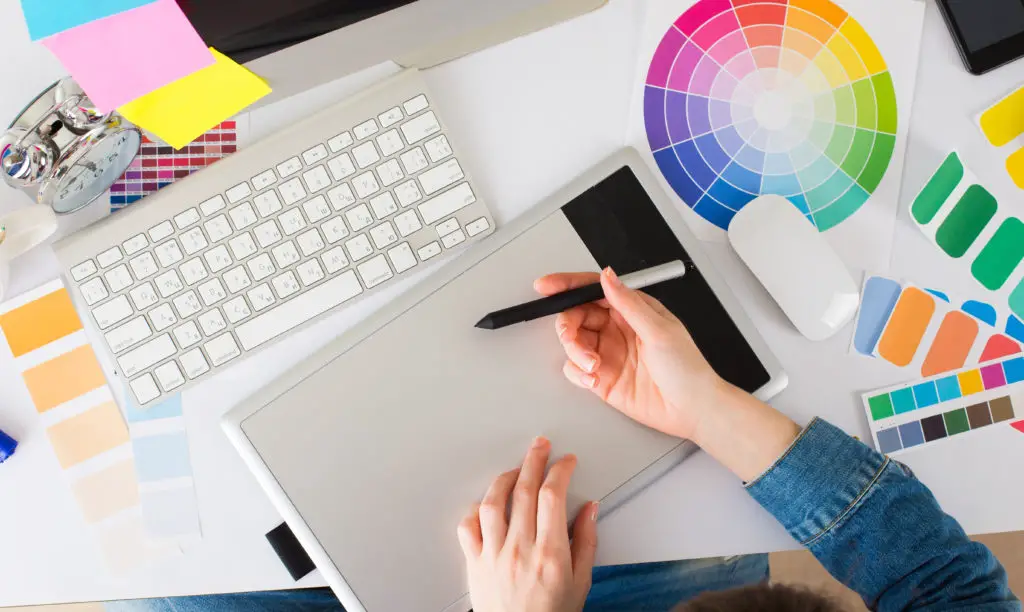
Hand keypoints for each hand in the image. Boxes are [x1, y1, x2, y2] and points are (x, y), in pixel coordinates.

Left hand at [458, 437, 597, 611]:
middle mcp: (520, 549)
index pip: (552, 495)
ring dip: (504, 478)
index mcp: (550, 553)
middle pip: (523, 490)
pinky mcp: (475, 563)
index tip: (566, 461)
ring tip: (515, 468)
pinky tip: (487, 503)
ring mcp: (494, 554)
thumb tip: (590, 509)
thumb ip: (587, 542)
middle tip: (540, 446)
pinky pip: (468, 527)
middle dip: (533, 460)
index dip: (560, 470)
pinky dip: (475, 510)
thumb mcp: (581, 582)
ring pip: (493, 502)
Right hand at [533, 267, 724, 440]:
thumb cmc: (686, 368)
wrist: (692, 409)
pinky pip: (574, 369)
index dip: (568, 285)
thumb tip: (607, 277)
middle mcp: (616, 328)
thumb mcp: (658, 330)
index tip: (546, 287)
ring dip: (574, 351)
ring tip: (592, 365)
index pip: (593, 289)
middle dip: (567, 325)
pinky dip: (576, 372)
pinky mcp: (601, 378)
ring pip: (572, 341)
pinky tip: (592, 379)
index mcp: (631, 310)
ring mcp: (607, 353)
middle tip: (571, 337)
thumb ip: (628, 303)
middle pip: (576, 315)